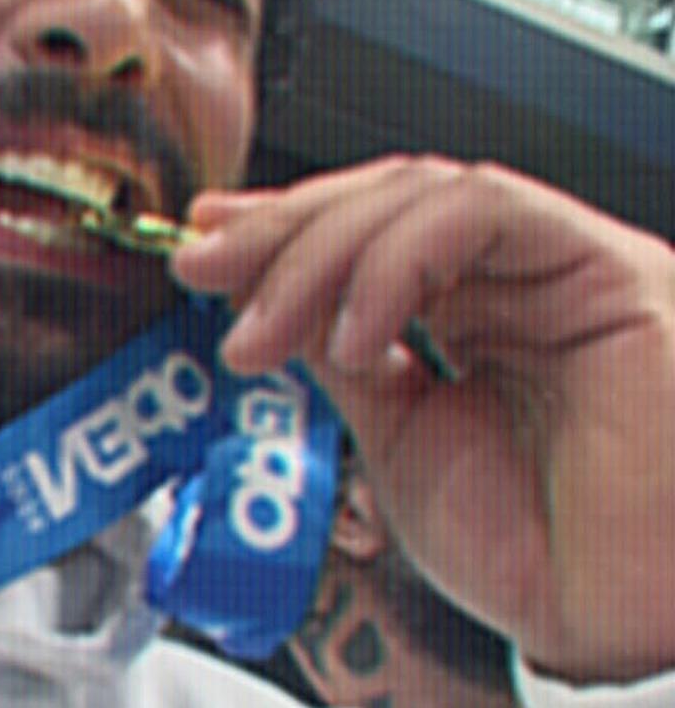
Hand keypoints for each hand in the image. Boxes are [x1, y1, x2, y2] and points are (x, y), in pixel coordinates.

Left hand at [171, 156, 674, 683]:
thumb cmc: (536, 551)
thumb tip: (269, 299)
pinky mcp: (606, 269)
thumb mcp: (399, 438)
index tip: (206, 244)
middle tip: (206, 267)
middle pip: (385, 201)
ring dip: (321, 251)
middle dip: (282, 233)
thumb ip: (345, 358)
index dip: (282, 229)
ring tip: (262, 328)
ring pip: (422, 195)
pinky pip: (484, 216)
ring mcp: (561, 266)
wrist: (611, 622)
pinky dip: (398, 261)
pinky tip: (350, 333)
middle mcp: (519, 277)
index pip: (369, 232)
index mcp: (477, 310)